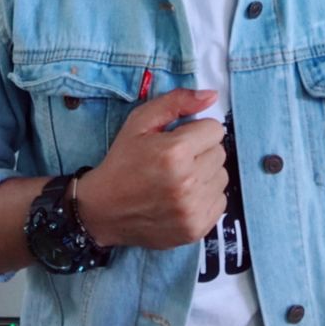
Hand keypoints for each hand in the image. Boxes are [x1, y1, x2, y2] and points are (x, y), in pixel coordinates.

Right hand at [74, 88, 227, 249]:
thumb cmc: (123, 161)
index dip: (196, 131)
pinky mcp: (196, 229)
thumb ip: (177, 102)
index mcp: (175, 152)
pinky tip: (183, 196)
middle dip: (201, 151)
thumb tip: (212, 96)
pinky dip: (206, 197)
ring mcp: (192, 209)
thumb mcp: (141, 122)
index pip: (215, 129)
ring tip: (179, 178)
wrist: (103, 210)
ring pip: (222, 177)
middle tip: (176, 160)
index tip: (179, 139)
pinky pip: (221, 201)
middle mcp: (187, 182)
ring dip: (205, 175)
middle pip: (220, 153)